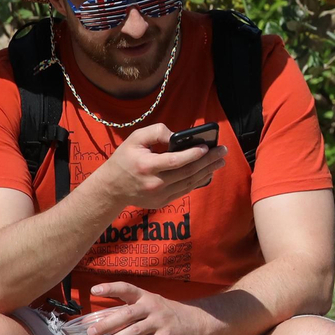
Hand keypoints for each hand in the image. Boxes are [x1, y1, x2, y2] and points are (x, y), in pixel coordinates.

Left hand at [86, 281, 220, 334]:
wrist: (197, 322)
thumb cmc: (167, 314)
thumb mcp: (151, 306)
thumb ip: (129, 312)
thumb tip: (100, 320)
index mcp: (146, 296)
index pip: (126, 288)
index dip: (110, 288)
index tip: (94, 291)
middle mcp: (152, 307)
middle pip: (127, 314)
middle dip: (107, 323)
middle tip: (90, 332)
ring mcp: (160, 322)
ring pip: (133, 332)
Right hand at [95, 123, 226, 209]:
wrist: (112, 188)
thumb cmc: (124, 159)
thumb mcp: (134, 139)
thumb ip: (156, 132)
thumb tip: (177, 136)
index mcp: (147, 166)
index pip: (175, 161)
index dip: (193, 154)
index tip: (207, 147)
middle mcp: (155, 183)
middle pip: (187, 172)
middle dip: (208, 161)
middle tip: (222, 152)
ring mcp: (160, 195)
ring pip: (189, 183)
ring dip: (207, 171)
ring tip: (220, 161)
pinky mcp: (163, 202)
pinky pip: (185, 190)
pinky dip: (198, 181)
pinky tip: (208, 173)